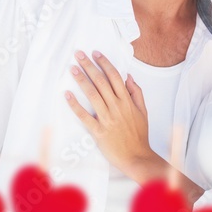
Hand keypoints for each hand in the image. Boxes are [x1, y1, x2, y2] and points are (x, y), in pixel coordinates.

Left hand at [64, 50, 154, 174]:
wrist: (137, 157)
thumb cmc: (139, 135)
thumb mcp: (143, 111)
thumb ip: (137, 93)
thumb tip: (129, 77)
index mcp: (127, 101)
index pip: (114, 76)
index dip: (104, 63)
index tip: (95, 53)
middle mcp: (117, 107)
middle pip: (101, 82)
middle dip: (89, 66)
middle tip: (79, 55)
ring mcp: (107, 119)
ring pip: (92, 95)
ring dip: (81, 80)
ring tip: (73, 69)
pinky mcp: (98, 131)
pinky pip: (84, 116)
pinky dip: (75, 105)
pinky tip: (67, 95)